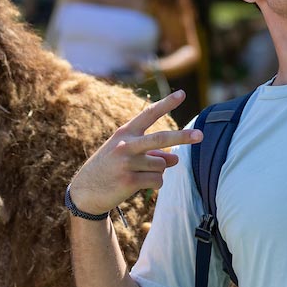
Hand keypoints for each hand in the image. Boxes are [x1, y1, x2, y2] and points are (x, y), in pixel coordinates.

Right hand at [68, 90, 199, 214]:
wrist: (85, 192)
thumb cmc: (110, 168)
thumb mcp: (127, 154)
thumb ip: (152, 153)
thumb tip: (176, 159)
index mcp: (125, 133)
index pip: (149, 114)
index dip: (166, 103)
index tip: (182, 93)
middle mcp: (126, 145)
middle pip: (161, 138)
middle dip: (183, 136)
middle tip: (201, 135)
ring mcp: (127, 163)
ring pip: (161, 165)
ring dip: (157, 171)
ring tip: (137, 174)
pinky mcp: (129, 181)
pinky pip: (157, 181)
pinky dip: (155, 184)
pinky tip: (137, 184)